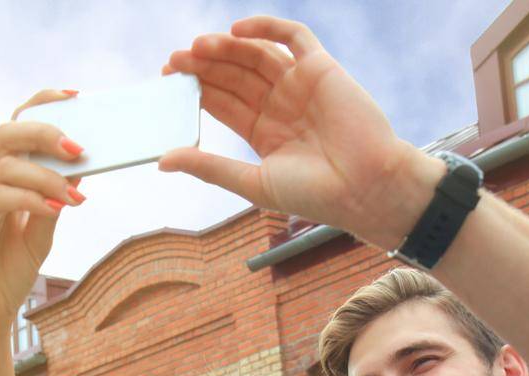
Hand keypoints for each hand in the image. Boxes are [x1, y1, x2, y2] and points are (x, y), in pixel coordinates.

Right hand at [0, 90, 86, 338]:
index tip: (77, 97)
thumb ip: (55, 198)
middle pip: (7, 133)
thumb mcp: (43, 233)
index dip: (42, 104)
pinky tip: (56, 210)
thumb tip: (80, 165)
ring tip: (75, 197)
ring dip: (46, 177)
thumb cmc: (7, 272)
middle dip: (45, 133)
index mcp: (0, 176)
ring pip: (6, 165)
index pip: (17, 126)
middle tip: (80, 148)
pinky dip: (30, 200)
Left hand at [159, 16, 444, 250]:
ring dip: (226, 48)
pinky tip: (237, 31)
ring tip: (197, 47)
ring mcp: (300, 84)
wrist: (366, 188)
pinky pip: (293, 37)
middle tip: (174, 61)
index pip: (223, 102)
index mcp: (265, 132)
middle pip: (235, 75)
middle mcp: (281, 104)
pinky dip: (266, 27)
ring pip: (256, 55)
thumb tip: (162, 160)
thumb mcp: (253, 182)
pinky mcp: (321, 68)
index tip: (167, 81)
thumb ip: (209, 167)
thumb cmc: (315, 194)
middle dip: (204, 66)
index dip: (196, 89)